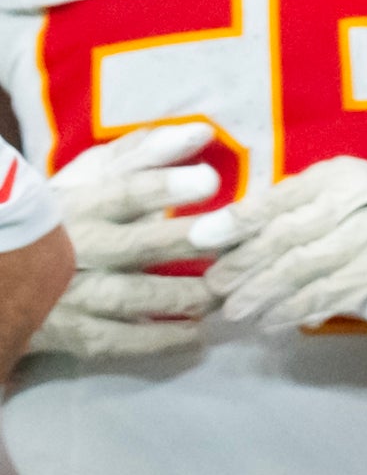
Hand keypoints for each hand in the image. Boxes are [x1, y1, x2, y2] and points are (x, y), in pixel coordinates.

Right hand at [28, 122, 236, 358]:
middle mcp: (72, 248)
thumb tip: (201, 134)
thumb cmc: (57, 215)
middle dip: (187, 241)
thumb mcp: (88, 177)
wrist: (5, 269)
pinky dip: (160, 340)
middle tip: (235, 238)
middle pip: (136, 245)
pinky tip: (197, 334)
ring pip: (132, 296)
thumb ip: (143, 154)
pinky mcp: (70, 333)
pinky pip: (118, 341)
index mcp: (77, 203)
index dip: (164, 186)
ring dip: (185, 294)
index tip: (210, 182)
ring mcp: (69, 294)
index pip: (121, 192)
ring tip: (228, 288)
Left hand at [201, 156, 366, 330]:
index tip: (199, 241)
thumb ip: (291, 214)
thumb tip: (220, 236)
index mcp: (343, 176)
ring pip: (301, 268)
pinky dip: (292, 311)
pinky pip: (323, 297)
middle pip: (286, 234)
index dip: (236, 220)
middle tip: (212, 286)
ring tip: (234, 311)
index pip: (279, 198)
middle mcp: (362, 202)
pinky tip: (270, 323)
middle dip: (244, 262)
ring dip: (261, 293)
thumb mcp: (338, 211)